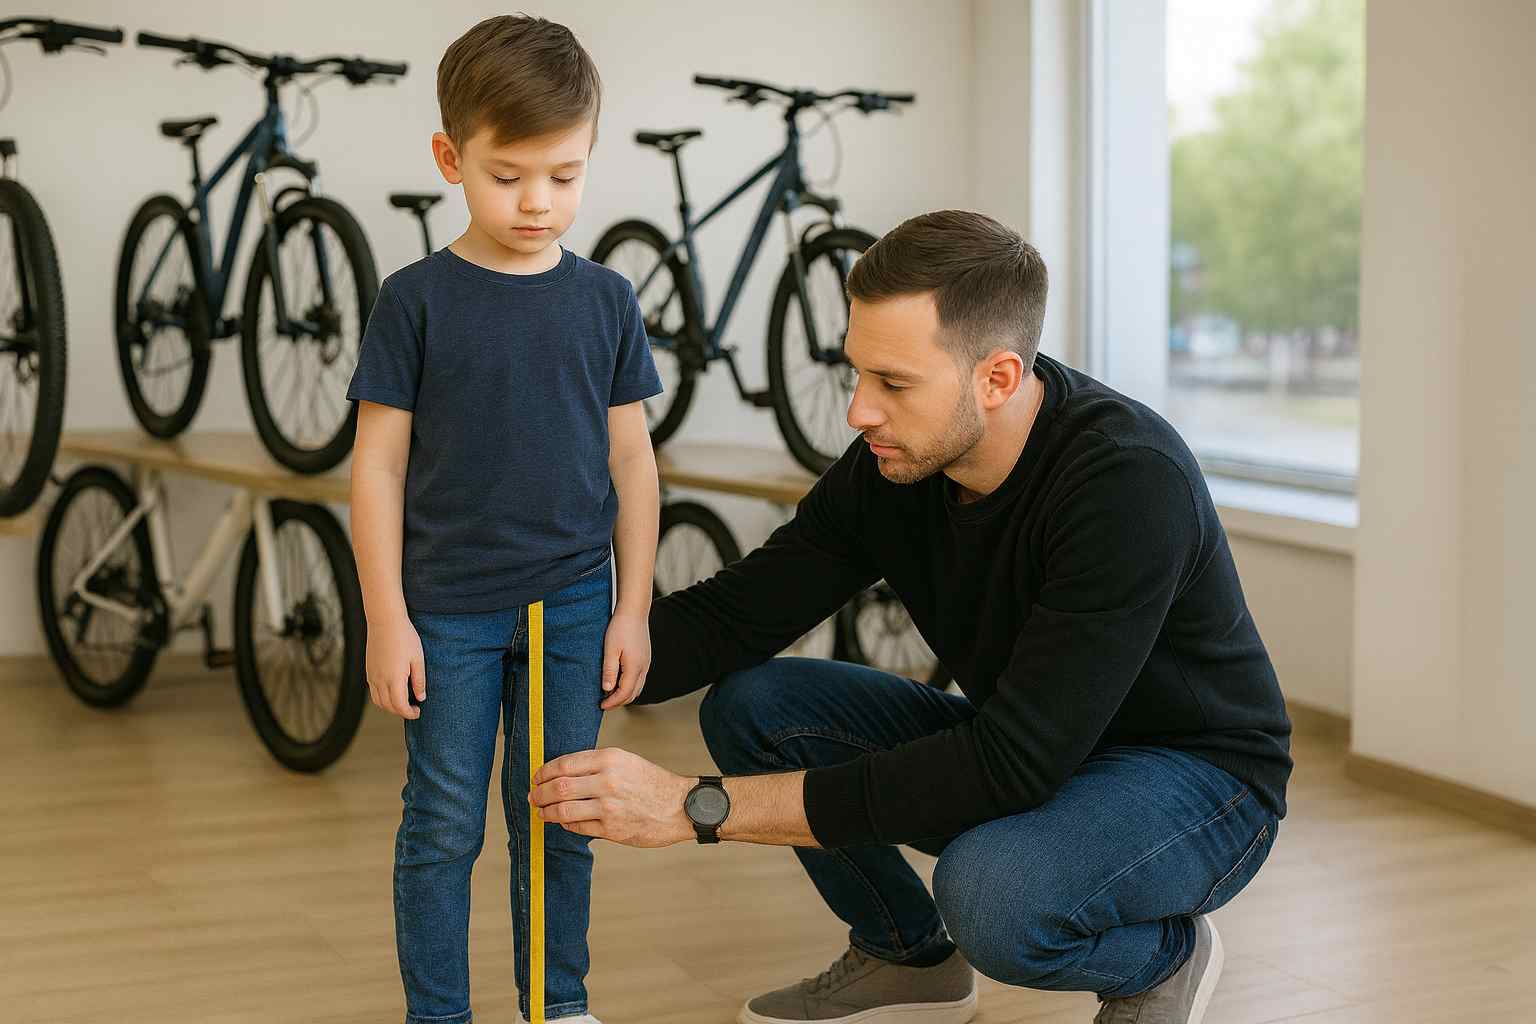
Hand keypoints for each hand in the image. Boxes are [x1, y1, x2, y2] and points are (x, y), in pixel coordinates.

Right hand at [366, 612, 425, 719]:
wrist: (385, 621)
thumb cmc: (405, 637)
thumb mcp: (418, 659)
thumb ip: (419, 680)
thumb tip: (421, 698)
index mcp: (394, 679)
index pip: (400, 706)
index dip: (409, 713)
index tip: (418, 712)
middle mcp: (380, 680)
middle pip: (388, 706)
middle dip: (401, 712)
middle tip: (413, 708)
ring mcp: (372, 676)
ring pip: (378, 701)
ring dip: (390, 706)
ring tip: (404, 701)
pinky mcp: (368, 670)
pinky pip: (373, 692)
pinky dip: (382, 698)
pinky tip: (393, 691)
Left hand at [530, 748, 693, 847]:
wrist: (681, 806)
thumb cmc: (653, 783)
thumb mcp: (626, 761)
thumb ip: (596, 764)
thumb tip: (562, 773)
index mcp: (610, 758)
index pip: (563, 764)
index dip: (543, 772)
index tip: (536, 778)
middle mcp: (607, 781)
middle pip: (558, 787)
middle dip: (539, 793)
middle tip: (533, 796)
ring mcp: (609, 807)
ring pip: (563, 810)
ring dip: (546, 812)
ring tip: (542, 812)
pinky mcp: (612, 830)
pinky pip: (577, 827)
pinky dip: (565, 824)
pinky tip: (563, 821)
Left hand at [600, 609, 649, 708]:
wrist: (634, 611)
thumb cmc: (620, 628)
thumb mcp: (610, 649)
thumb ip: (609, 670)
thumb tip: (607, 690)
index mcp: (635, 667)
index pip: (624, 693)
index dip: (612, 702)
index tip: (601, 706)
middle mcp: (644, 668)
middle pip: (633, 694)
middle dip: (619, 701)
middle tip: (604, 703)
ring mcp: (646, 663)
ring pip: (638, 687)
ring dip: (625, 694)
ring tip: (610, 695)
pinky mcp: (645, 658)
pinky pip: (639, 679)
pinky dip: (629, 686)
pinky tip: (619, 682)